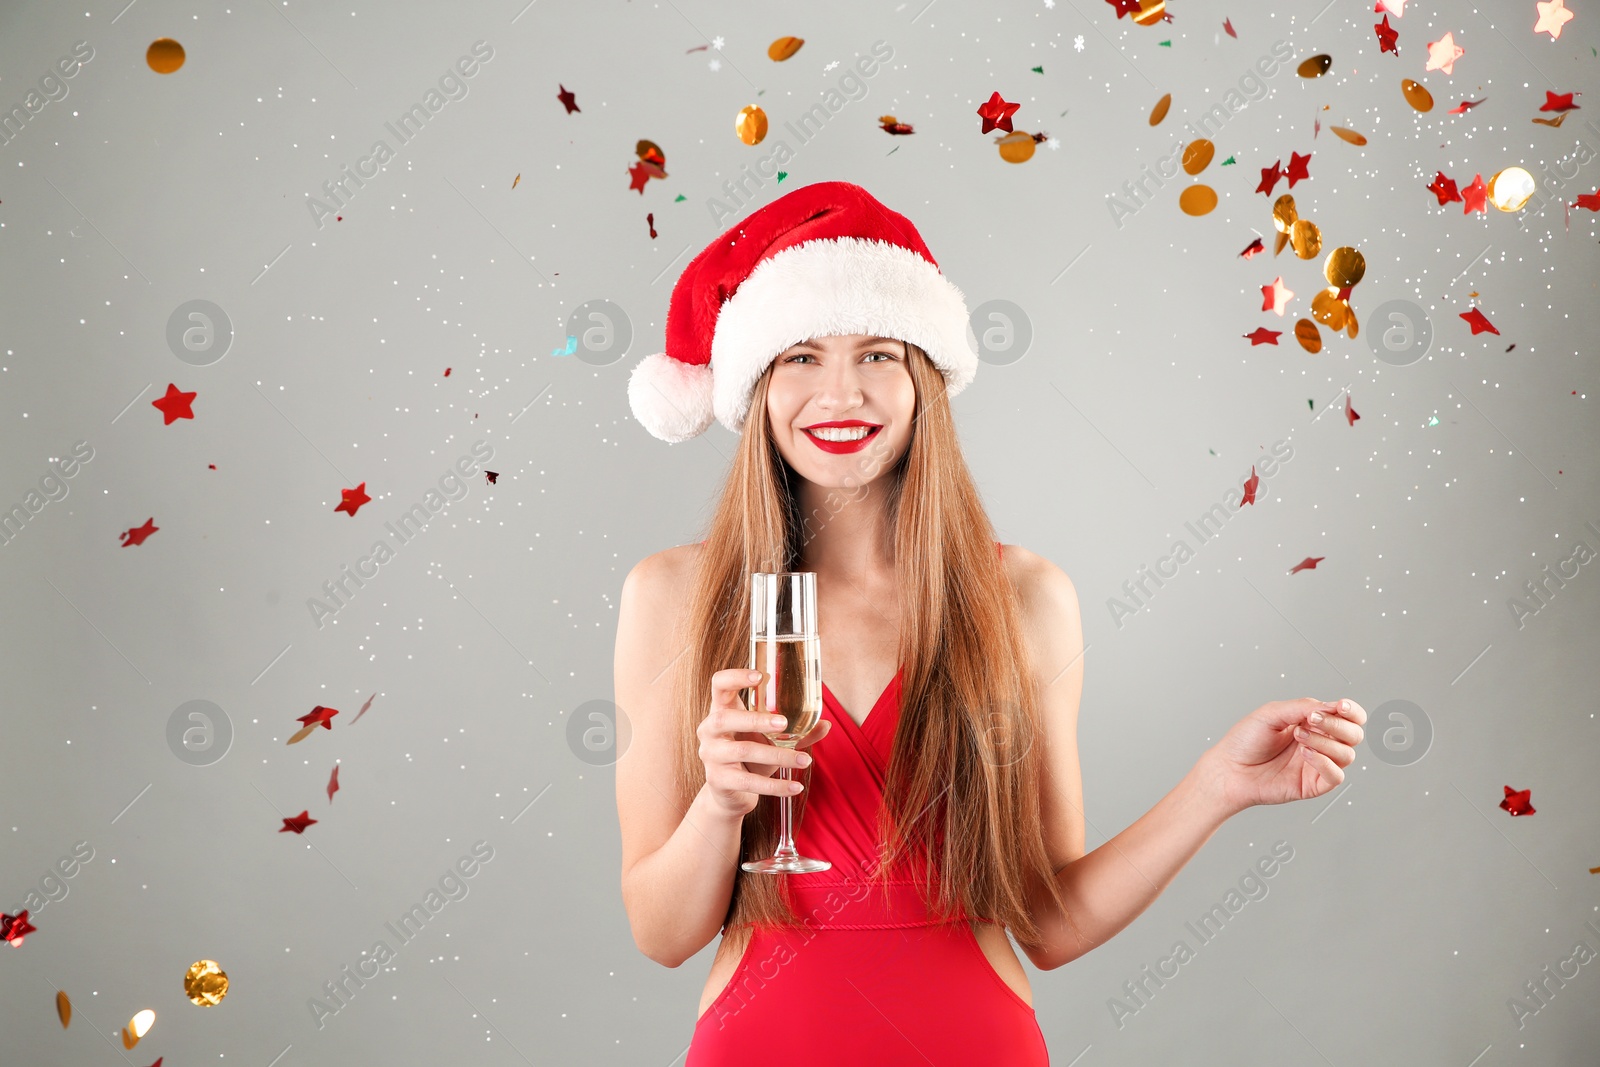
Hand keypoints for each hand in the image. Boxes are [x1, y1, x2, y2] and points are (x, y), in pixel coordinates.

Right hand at [698, 668, 832, 818]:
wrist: (731, 793)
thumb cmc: (751, 757)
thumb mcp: (770, 740)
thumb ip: (796, 731)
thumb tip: (827, 724)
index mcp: (721, 711)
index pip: (718, 685)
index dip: (735, 677)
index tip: (760, 676)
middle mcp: (710, 730)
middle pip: (725, 718)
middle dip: (755, 719)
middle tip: (784, 723)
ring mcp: (711, 756)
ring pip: (743, 751)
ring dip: (777, 756)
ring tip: (804, 760)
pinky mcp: (718, 780)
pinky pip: (748, 782)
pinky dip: (775, 786)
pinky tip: (795, 788)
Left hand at [1206, 697, 1366, 814]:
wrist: (1229, 768)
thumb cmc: (1246, 740)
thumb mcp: (1272, 713)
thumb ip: (1302, 707)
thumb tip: (1331, 706)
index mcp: (1313, 723)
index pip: (1347, 717)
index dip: (1352, 711)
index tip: (1341, 706)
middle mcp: (1320, 743)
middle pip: (1353, 735)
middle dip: (1338, 725)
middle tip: (1313, 720)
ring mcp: (1318, 764)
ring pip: (1347, 754)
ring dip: (1326, 742)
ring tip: (1299, 737)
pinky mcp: (1314, 784)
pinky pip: (1336, 775)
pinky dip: (1325, 762)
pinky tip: (1305, 754)